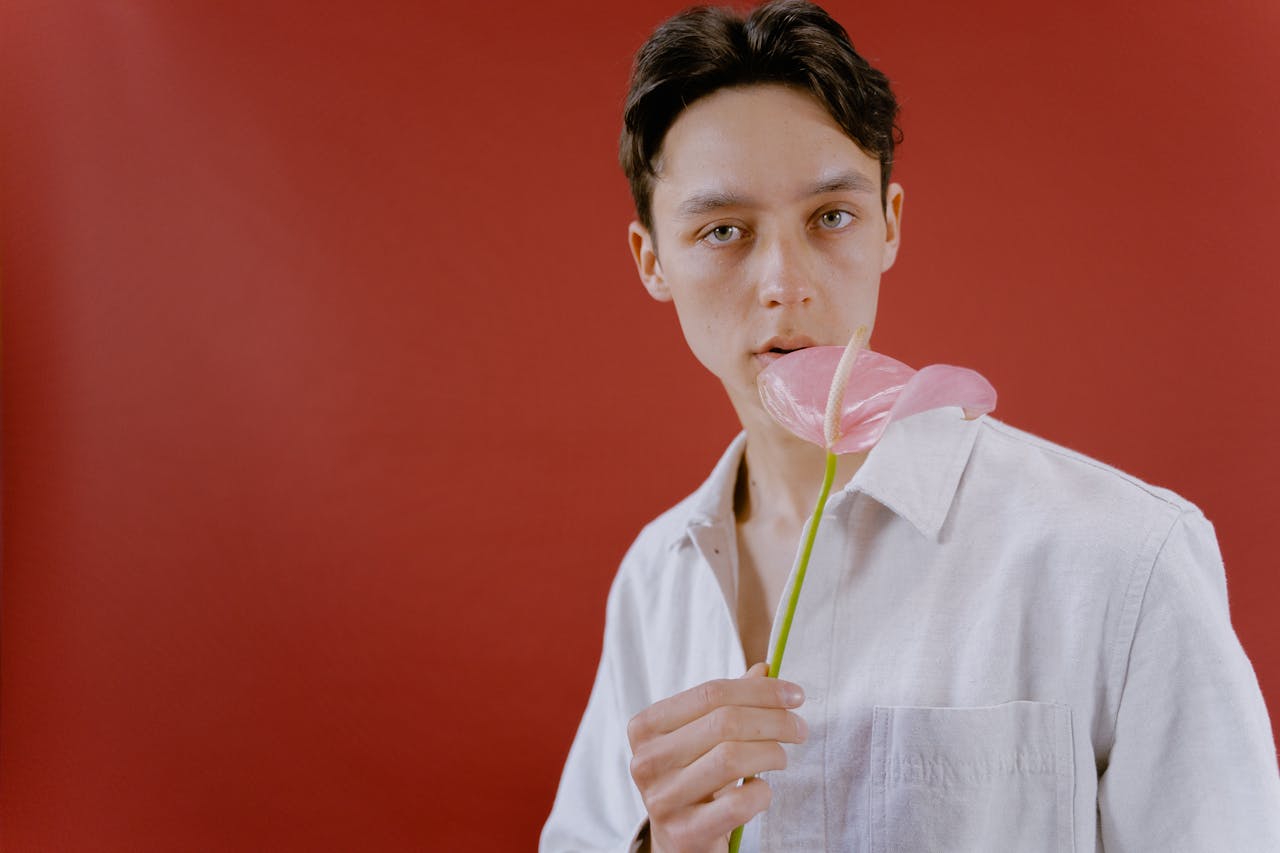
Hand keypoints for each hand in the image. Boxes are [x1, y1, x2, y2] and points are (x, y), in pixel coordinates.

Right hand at [627, 662, 806, 852]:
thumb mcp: (704, 737)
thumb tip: (765, 670)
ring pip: (732, 759)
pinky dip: (762, 792)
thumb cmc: (695, 778)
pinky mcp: (684, 833)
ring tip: (782, 757)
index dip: (760, 690)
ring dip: (772, 753)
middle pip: (725, 723)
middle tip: (799, 728)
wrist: (679, 840)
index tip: (795, 695)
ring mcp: (662, 799)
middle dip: (774, 721)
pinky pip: (738, 803)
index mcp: (647, 727)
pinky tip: (763, 789)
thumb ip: (730, 703)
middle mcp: (647, 761)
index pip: (711, 693)